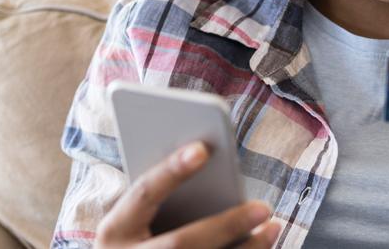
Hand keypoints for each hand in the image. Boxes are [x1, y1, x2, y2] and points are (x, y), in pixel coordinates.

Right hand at [95, 141, 280, 248]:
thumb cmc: (142, 236)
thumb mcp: (140, 219)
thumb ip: (167, 197)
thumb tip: (212, 162)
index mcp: (114, 230)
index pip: (143, 194)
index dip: (170, 170)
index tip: (202, 149)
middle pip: (180, 243)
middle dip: (226, 226)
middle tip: (264, 207)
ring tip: (274, 228)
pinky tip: (264, 245)